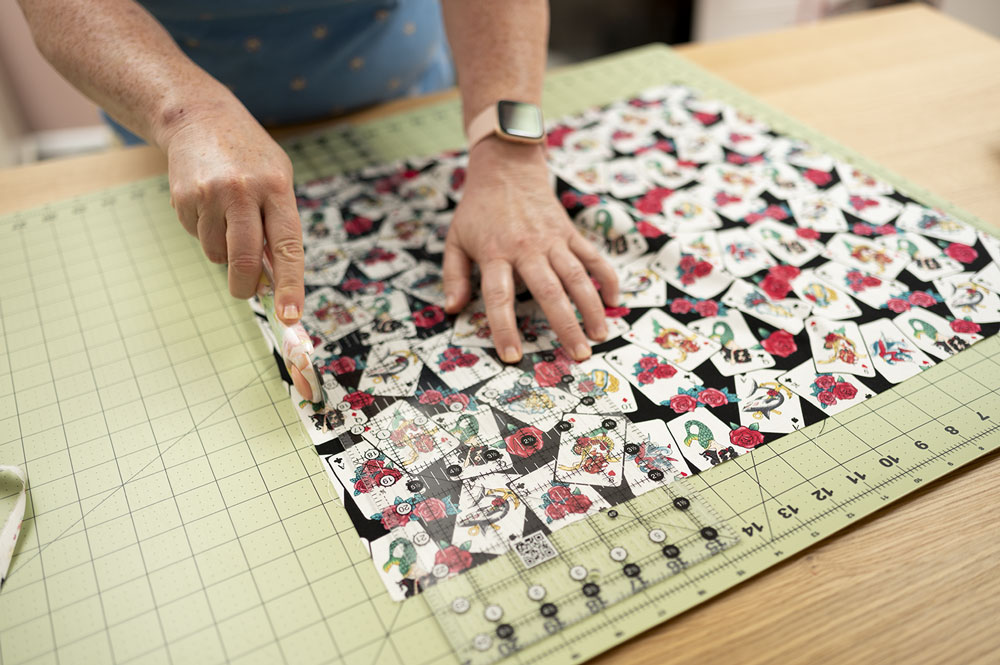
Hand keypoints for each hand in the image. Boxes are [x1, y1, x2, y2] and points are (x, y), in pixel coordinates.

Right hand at [162, 103, 303, 323]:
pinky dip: (206, 233)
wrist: (200, 117)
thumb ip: (280, 226)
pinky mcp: (183, 198)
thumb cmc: (250, 158)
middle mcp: (244, 191)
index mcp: (277, 188)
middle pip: (245, 260)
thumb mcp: (278, 180)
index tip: (290, 315)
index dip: (290, 284)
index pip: (287, 246)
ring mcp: (210, 194)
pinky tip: (208, 206)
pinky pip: (197, 238)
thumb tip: (275, 281)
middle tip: (247, 292)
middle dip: (246, 286)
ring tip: (228, 220)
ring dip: (224, 253)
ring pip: (218, 255)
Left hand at [442, 138, 618, 362]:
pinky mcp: (569, 231)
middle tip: (578, 356)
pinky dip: (606, 277)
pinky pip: (592, 256)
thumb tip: (451, 309)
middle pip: (549, 292)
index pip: (499, 297)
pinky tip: (614, 300)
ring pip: (577, 277)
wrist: (506, 168)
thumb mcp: (455, 239)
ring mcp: (552, 239)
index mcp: (494, 253)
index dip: (504, 328)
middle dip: (565, 326)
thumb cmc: (478, 210)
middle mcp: (526, 248)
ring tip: (600, 335)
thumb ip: (453, 276)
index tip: (513, 356)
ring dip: (591, 307)